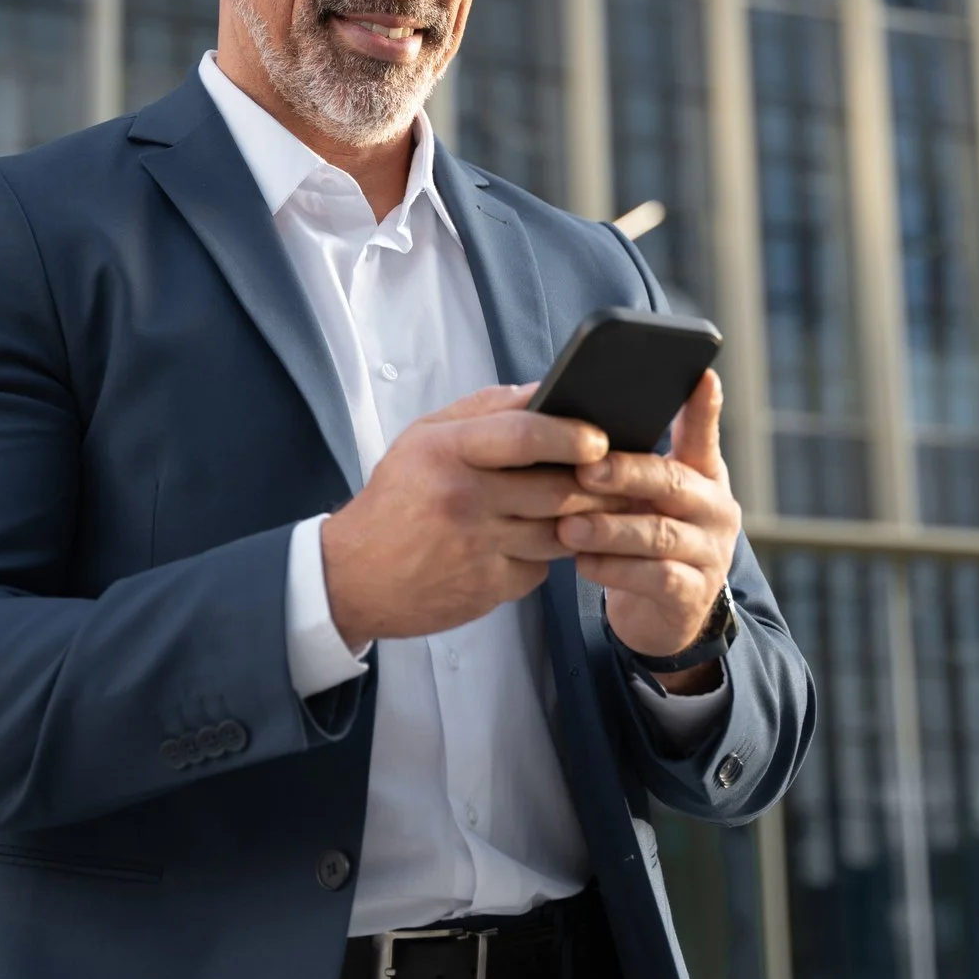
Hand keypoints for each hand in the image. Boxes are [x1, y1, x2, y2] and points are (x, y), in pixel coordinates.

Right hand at [321, 385, 627, 649]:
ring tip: (604, 506)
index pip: (524, 435)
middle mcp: (463, 499)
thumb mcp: (425, 438)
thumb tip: (545, 390)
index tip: (600, 438)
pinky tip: (545, 541)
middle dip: (598, 484)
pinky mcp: (488, 588)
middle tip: (626, 475)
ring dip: (585, 520)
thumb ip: (485, 410)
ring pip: (559, 531)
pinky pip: (541, 567)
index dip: (571, 435)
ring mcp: (477, 548)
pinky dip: (550, 555)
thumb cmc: (397, 499)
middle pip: (556, 489)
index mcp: (447, 451)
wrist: (352, 577)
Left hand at [557, 371, 739, 694]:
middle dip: (627, 474)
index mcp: (703, 474)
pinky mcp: (691, 594)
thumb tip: (575, 421)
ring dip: (611, 529)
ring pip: (660, 534)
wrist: (664, 612)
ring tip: (569, 526)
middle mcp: (715, 508)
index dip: (704, 406)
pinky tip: (582, 563)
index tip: (702, 375)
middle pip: (673, 482)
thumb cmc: (644, 534)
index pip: (703, 433)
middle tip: (585, 469)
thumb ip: (629, 461)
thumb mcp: (647, 495)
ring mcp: (709, 553)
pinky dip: (614, 570)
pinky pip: (654, 578)